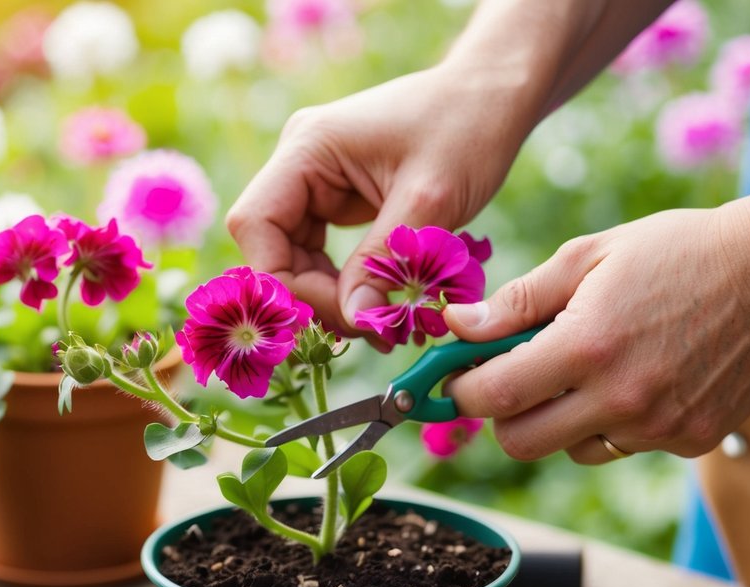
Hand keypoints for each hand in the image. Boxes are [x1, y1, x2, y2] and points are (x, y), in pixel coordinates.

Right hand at [226, 65, 530, 338]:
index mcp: (307, 147)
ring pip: (292, 256)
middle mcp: (298, 162)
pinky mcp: (335, 198)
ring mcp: (314, 181)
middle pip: (269, 247)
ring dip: (328, 296)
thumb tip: (352, 322)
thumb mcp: (429, 200)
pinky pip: (317, 252)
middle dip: (312, 295)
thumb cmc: (467, 128)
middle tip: (367, 329)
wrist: (494, 94)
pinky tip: (377, 304)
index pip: (256, 225)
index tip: (341, 313)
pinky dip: (344, 284)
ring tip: (379, 324)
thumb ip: (382, 261)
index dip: (285, 280)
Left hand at [441, 204, 749, 462]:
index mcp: (587, 347)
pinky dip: (615, 422)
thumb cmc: (677, 253)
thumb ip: (517, 300)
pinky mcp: (690, 441)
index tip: (456, 379)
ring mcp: (658, 427)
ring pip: (573, 448)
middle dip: (503, 416)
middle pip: (521, 442)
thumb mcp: (588, 257)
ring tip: (590, 369)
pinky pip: (625, 446)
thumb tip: (457, 326)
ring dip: (561, 420)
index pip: (494, 396)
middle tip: (512, 380)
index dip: (461, 391)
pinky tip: (639, 377)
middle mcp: (621, 398)